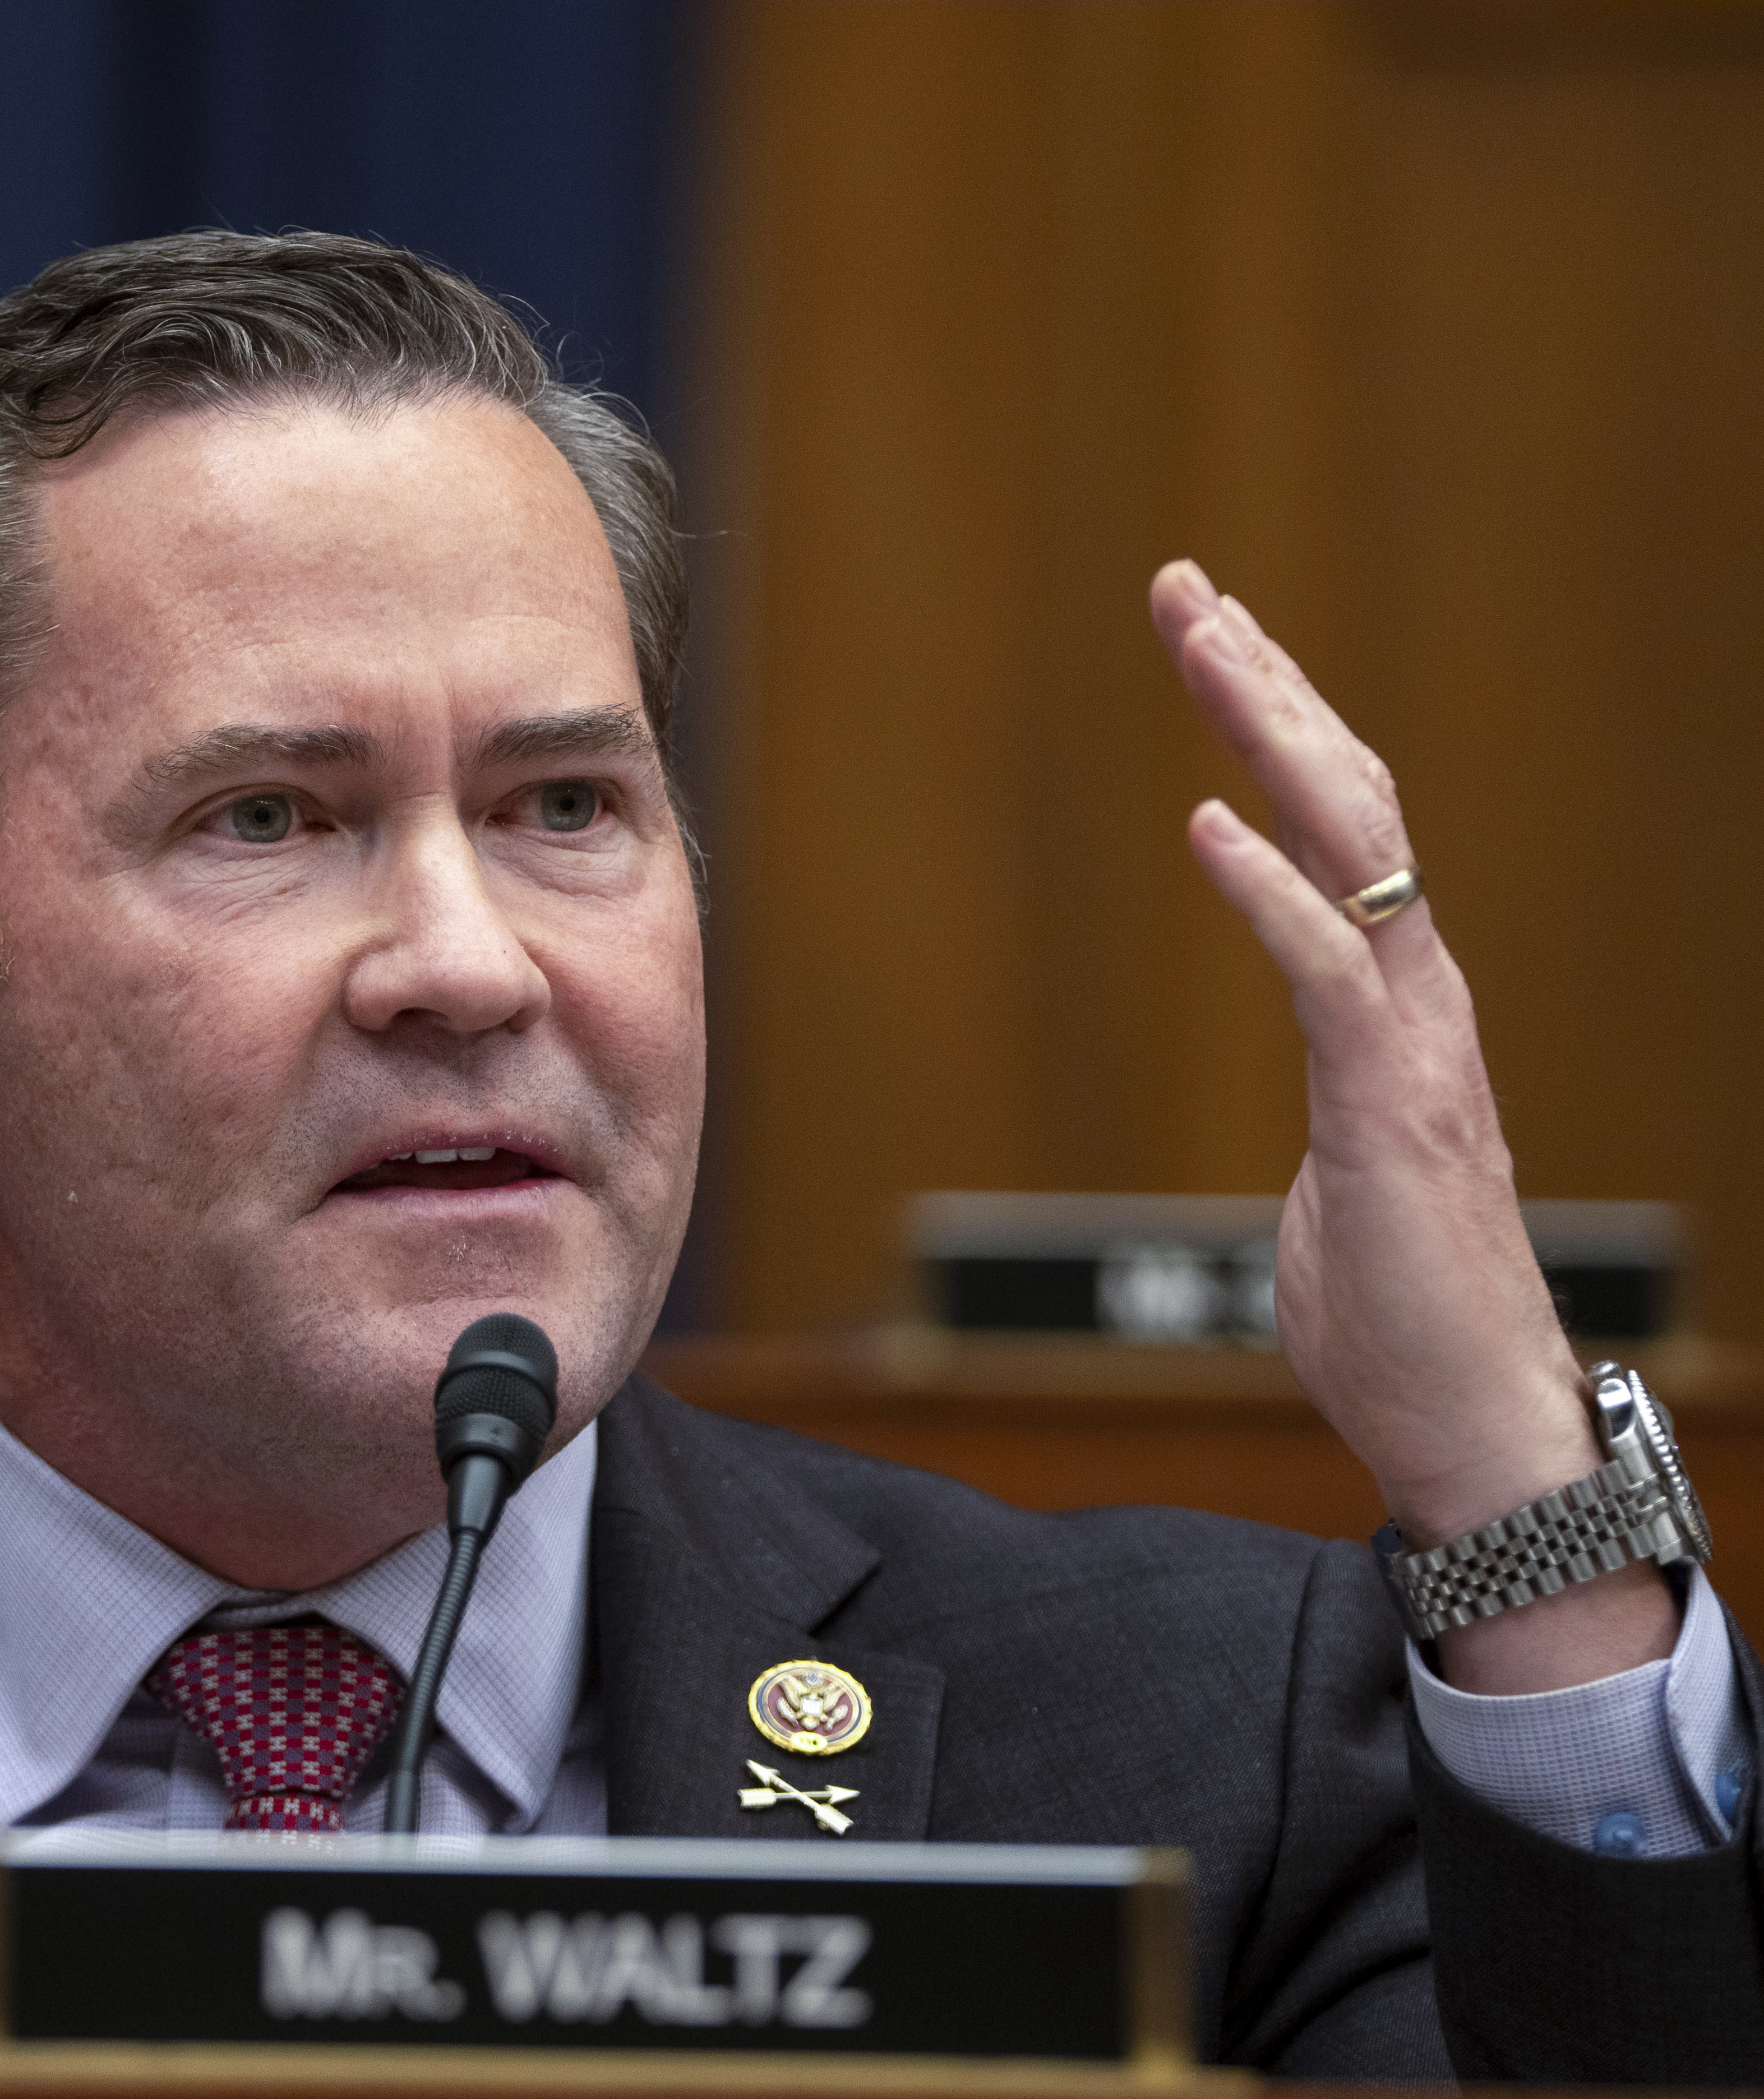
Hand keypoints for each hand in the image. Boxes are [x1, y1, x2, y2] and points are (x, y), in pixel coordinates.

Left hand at [1151, 561, 1676, 1692]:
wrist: (1472, 1422)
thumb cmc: (1400, 1322)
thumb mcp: (1341, 1195)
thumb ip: (1331, 1135)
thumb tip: (1316, 1150)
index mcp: (1397, 1010)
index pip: (1341, 832)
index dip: (1279, 730)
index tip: (1216, 640)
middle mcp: (1419, 1000)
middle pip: (1349, 799)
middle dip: (1268, 684)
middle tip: (1189, 589)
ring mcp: (1415, 1044)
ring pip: (1356, 847)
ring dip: (1275, 736)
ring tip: (1204, 641)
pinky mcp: (1394, 1105)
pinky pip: (1332, 973)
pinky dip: (1269, 894)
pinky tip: (1209, 825)